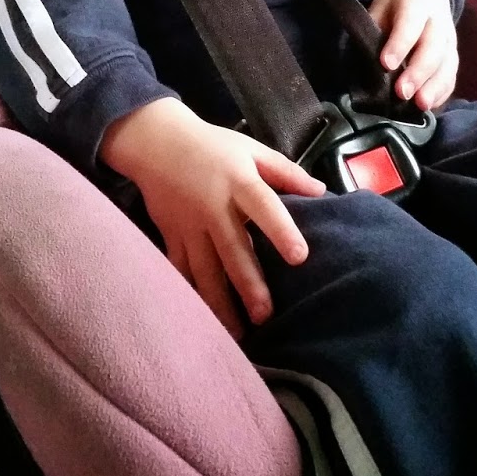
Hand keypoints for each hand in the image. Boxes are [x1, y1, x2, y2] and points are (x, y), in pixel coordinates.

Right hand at [100, 98, 325, 337]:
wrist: (156, 142)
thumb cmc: (212, 146)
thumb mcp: (251, 149)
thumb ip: (286, 172)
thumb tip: (321, 192)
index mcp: (239, 181)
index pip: (264, 207)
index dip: (281, 231)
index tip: (299, 257)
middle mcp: (213, 207)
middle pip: (233, 249)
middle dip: (248, 284)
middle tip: (265, 315)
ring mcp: (189, 225)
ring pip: (204, 269)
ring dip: (219, 301)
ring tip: (236, 333)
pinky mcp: (171, 236)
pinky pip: (180, 270)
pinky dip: (190, 295)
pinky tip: (201, 321)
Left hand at [368, 0, 457, 110]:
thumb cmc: (397, 4)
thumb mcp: (380, 8)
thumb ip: (374, 31)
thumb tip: (365, 64)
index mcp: (416, 3)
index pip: (410, 24)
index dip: (399, 44)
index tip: (386, 64)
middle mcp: (438, 22)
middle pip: (433, 48)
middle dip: (418, 72)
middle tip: (402, 92)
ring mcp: (450, 40)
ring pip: (447, 64)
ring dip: (434, 87)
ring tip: (420, 104)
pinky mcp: (453, 56)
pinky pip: (452, 76)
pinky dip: (442, 92)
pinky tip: (429, 105)